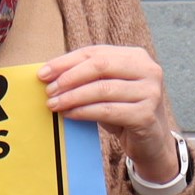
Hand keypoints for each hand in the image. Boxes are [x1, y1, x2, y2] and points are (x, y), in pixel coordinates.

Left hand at [40, 45, 180, 182]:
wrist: (151, 142)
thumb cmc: (123, 110)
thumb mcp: (107, 88)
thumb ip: (87, 77)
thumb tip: (50, 74)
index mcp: (136, 56)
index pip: (95, 52)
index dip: (66, 62)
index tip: (43, 73)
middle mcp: (148, 70)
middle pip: (100, 66)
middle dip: (69, 77)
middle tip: (49, 90)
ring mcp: (150, 92)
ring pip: (102, 89)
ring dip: (73, 97)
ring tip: (54, 104)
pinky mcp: (146, 115)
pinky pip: (107, 110)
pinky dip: (84, 112)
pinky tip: (69, 115)